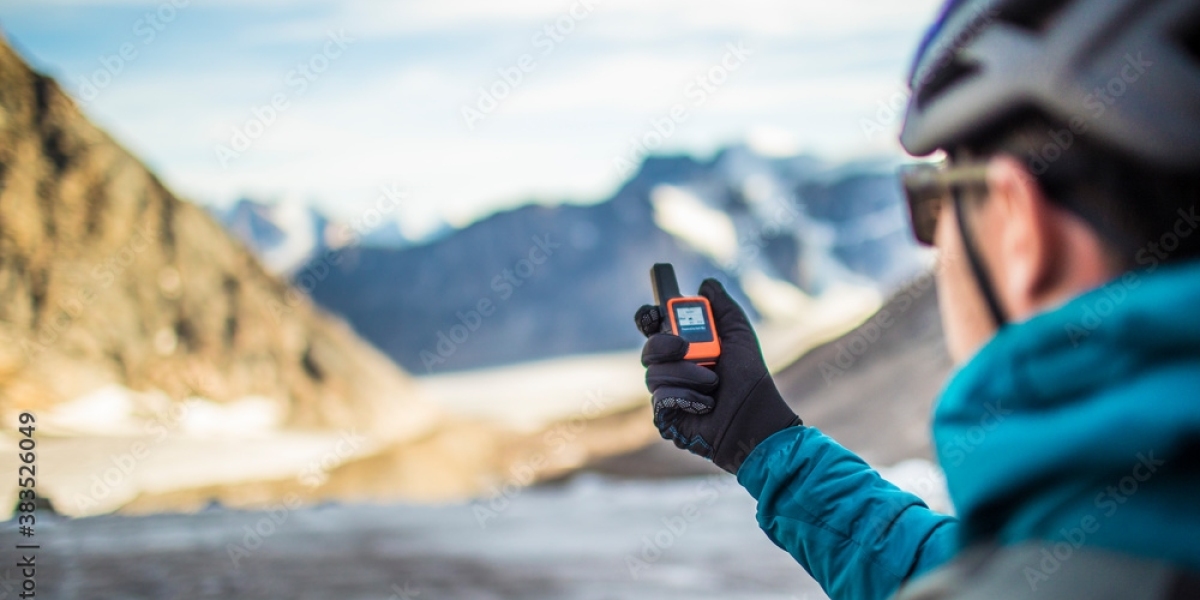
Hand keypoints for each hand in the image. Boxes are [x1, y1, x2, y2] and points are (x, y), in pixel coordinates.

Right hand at [634, 279, 800, 473]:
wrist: (755, 415)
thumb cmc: (750, 378)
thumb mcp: (739, 334)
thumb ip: (722, 307)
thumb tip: (706, 285)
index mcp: (684, 345)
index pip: (652, 326)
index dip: (648, 318)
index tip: (656, 315)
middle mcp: (672, 367)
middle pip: (647, 348)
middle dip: (664, 345)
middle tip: (684, 347)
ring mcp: (667, 391)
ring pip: (654, 374)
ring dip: (687, 374)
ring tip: (713, 382)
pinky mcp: (666, 416)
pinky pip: (661, 398)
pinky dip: (686, 397)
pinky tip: (705, 404)